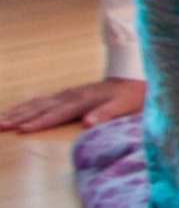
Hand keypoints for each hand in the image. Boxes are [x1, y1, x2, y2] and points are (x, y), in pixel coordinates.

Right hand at [2, 77, 143, 132]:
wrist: (134, 77)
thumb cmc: (131, 95)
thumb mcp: (124, 106)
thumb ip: (106, 114)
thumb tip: (88, 124)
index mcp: (82, 100)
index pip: (57, 114)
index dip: (39, 123)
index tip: (21, 130)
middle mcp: (70, 95)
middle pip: (40, 108)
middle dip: (18, 117)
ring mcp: (66, 94)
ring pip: (36, 103)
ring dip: (17, 111)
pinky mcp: (66, 94)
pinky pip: (40, 100)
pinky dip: (25, 106)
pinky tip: (14, 111)